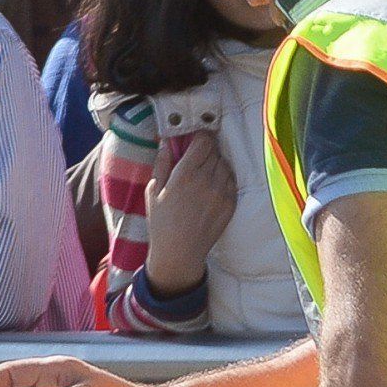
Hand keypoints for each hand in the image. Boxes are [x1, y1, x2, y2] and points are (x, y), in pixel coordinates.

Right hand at [139, 135, 238, 296]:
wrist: (180, 250)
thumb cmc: (161, 220)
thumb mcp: (153, 189)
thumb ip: (162, 163)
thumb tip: (167, 141)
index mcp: (185, 174)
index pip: (203, 142)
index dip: (201, 136)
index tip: (196, 136)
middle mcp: (207, 180)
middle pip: (215, 152)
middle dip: (207, 149)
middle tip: (197, 154)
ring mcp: (222, 192)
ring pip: (226, 165)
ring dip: (216, 163)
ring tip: (204, 171)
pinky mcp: (232, 203)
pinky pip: (232, 181)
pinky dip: (224, 178)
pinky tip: (212, 184)